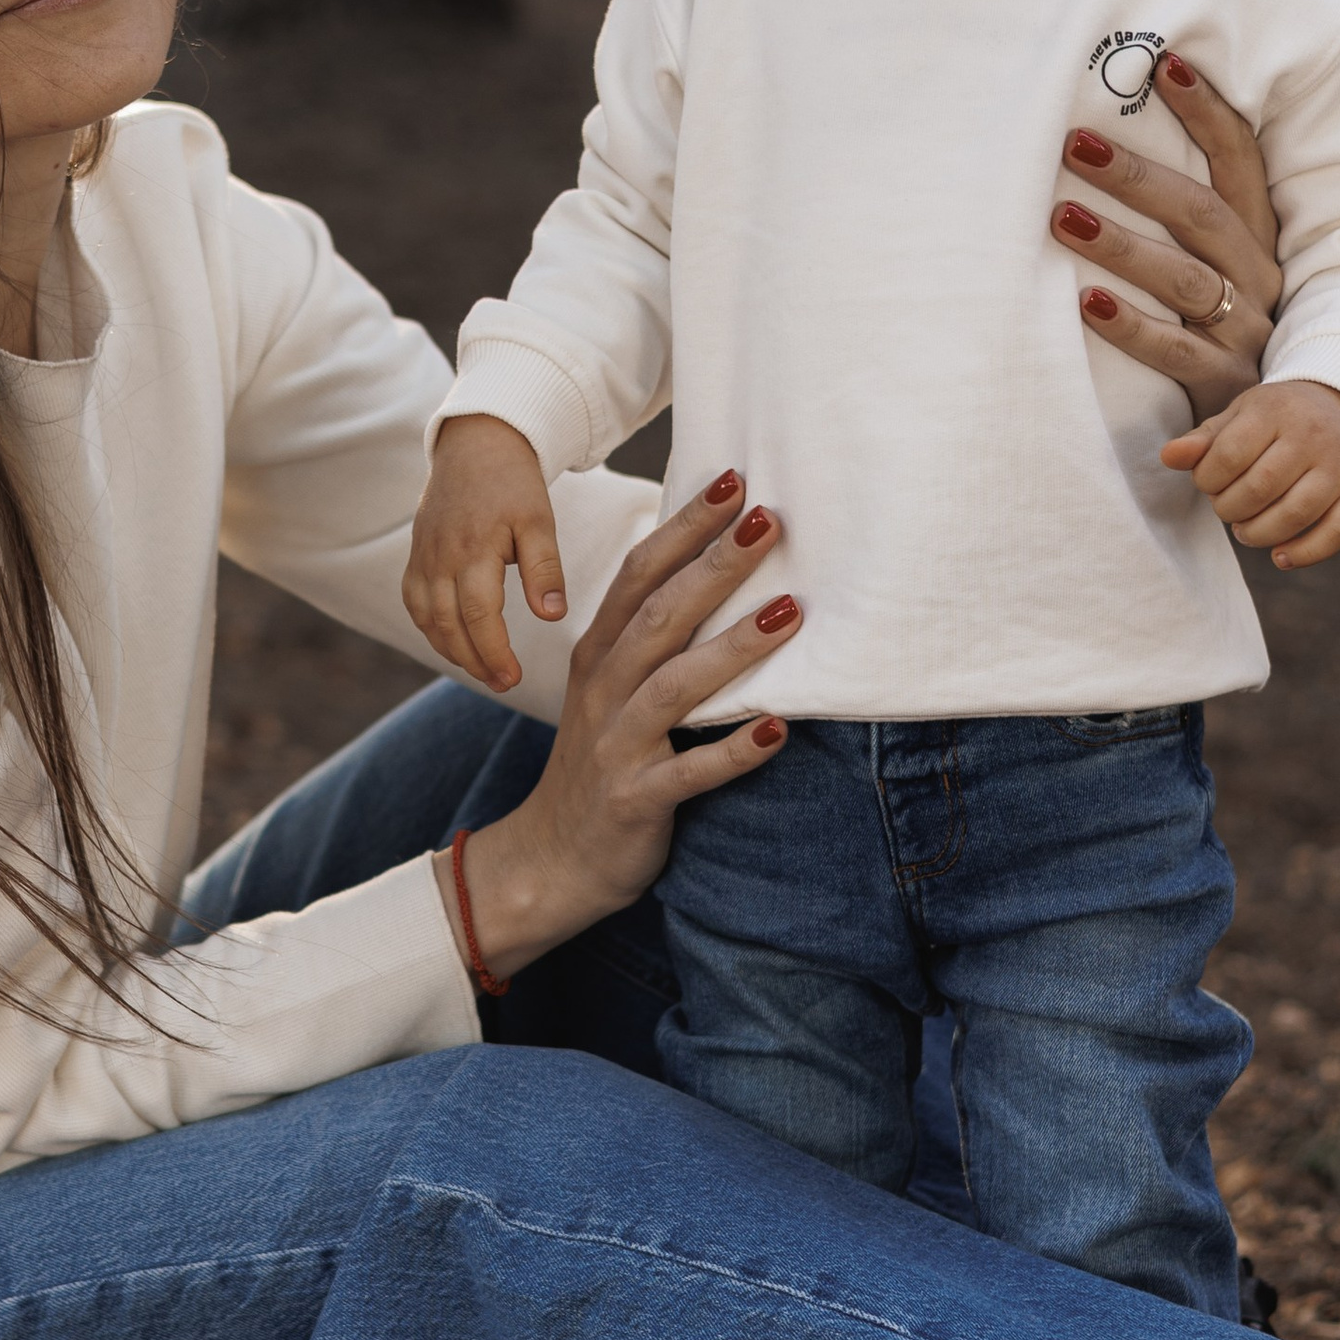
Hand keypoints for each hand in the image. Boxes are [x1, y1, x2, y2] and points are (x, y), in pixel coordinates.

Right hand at [406, 413, 567, 692]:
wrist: (476, 443)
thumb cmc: (513, 483)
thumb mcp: (539, 520)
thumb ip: (545, 570)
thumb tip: (552, 617)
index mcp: (474, 549)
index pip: (479, 615)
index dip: (494, 652)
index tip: (512, 678)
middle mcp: (441, 556)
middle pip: (449, 625)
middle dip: (475, 661)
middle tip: (503, 683)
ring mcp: (424, 556)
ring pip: (427, 619)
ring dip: (451, 651)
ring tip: (482, 670)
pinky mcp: (416, 554)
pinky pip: (414, 602)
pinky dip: (430, 629)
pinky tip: (453, 642)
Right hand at [439, 472, 801, 977]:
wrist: (550, 860)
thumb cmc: (603, 763)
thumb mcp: (614, 690)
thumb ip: (652, 637)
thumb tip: (714, 570)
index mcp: (600, 655)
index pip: (639, 574)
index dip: (685, 526)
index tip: (734, 479)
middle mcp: (604, 691)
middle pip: (659, 615)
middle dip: (715, 566)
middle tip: (769, 519)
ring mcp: (617, 745)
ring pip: (676, 687)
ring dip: (734, 648)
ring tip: (789, 611)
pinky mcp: (635, 800)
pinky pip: (688, 775)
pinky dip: (732, 753)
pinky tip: (779, 731)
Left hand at [1052, 50, 1280, 416]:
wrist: (1265, 433)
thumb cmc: (1217, 333)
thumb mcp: (1211, 272)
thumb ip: (1181, 220)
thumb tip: (1103, 145)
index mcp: (1258, 241)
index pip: (1241, 164)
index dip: (1209, 113)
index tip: (1165, 64)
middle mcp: (1258, 279)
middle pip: (1202, 216)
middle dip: (1140, 176)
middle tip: (1076, 144)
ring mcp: (1245, 333)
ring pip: (1186, 281)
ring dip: (1123, 245)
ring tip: (1062, 218)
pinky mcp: (1224, 385)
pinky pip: (1176, 353)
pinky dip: (1130, 327)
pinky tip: (1085, 303)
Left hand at [1162, 378, 1339, 568]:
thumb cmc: (1278, 417)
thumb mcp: (1240, 415)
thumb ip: (1204, 440)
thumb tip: (1168, 457)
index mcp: (1276, 410)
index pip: (1228, 457)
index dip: (1207, 481)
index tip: (1208, 483)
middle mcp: (1313, 436)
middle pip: (1260, 489)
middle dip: (1230, 509)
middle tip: (1227, 508)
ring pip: (1295, 514)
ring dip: (1259, 534)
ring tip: (1245, 530)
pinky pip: (1336, 533)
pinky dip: (1305, 553)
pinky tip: (1280, 557)